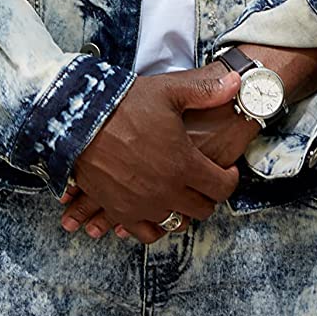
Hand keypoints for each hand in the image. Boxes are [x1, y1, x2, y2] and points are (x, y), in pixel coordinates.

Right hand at [63, 65, 241, 243]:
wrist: (78, 120)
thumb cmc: (124, 104)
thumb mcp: (169, 91)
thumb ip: (206, 91)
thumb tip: (238, 81)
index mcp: (184, 163)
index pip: (221, 187)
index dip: (229, 180)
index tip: (227, 171)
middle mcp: (167, 191)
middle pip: (202, 209)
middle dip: (208, 195)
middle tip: (205, 181)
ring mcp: (143, 205)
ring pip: (176, 222)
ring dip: (183, 211)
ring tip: (181, 195)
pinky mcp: (120, 211)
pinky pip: (145, 233)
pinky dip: (154, 226)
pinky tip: (156, 213)